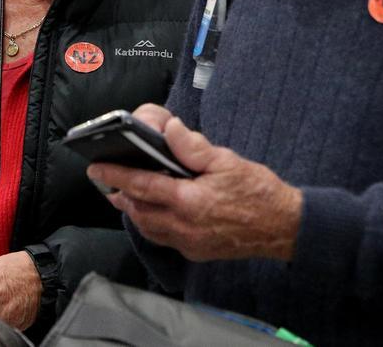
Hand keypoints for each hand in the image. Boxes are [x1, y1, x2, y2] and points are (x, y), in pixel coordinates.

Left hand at [87, 104, 302, 261]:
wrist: (285, 228)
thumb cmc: (259, 192)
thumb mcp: (227, 161)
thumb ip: (193, 147)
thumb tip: (170, 130)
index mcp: (190, 202)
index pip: (143, 187)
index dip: (116, 176)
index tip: (97, 169)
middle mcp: (185, 227)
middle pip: (138, 211)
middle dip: (121, 195)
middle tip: (108, 180)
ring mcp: (189, 243)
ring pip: (148, 228)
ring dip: (134, 210)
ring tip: (125, 193)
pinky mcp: (196, 252)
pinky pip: (163, 238)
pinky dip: (152, 224)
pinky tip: (154, 211)